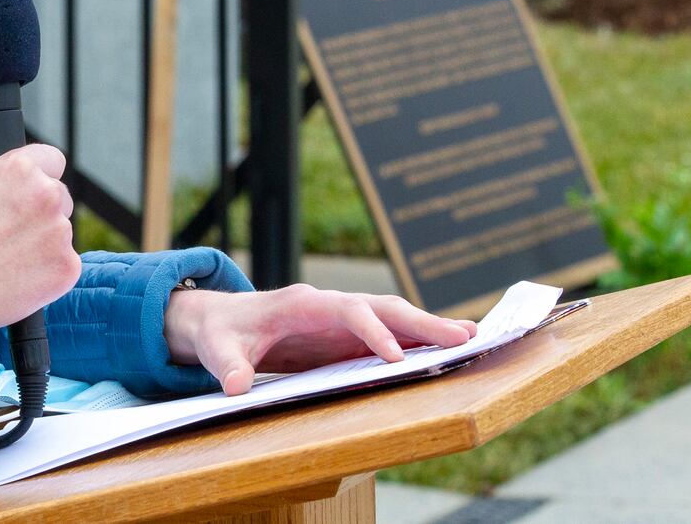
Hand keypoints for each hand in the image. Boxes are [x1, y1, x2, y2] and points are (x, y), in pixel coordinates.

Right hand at [0, 144, 80, 335]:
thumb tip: (9, 188)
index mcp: (19, 168)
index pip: (52, 159)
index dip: (40, 176)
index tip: (32, 191)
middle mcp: (46, 193)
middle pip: (59, 197)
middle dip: (41, 213)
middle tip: (12, 235)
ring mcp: (61, 232)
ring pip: (59, 233)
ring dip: (43, 244)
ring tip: (6, 262)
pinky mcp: (68, 266)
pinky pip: (63, 264)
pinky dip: (46, 273)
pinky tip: (16, 281)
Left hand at [163, 283, 477, 394]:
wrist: (223, 321)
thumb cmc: (223, 333)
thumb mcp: (218, 348)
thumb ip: (227, 364)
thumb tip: (233, 386)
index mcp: (301, 303)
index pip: (345, 310)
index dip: (371, 331)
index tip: (394, 358)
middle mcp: (329, 305)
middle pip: (381, 307)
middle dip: (420, 321)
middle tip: (462, 336)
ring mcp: (342, 320)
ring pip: (392, 318)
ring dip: (429, 328)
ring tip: (472, 339)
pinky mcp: (348, 337)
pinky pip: (389, 335)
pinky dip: (419, 341)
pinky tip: (448, 350)